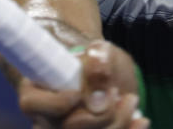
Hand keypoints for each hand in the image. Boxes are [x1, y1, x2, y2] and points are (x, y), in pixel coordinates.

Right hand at [17, 40, 149, 128]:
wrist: (106, 74)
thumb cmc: (96, 59)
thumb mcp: (100, 51)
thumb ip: (98, 64)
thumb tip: (98, 98)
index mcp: (36, 90)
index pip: (32, 104)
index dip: (57, 103)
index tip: (78, 92)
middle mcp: (45, 119)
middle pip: (67, 128)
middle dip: (100, 114)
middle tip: (116, 91)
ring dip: (118, 123)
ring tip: (130, 100)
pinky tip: (141, 122)